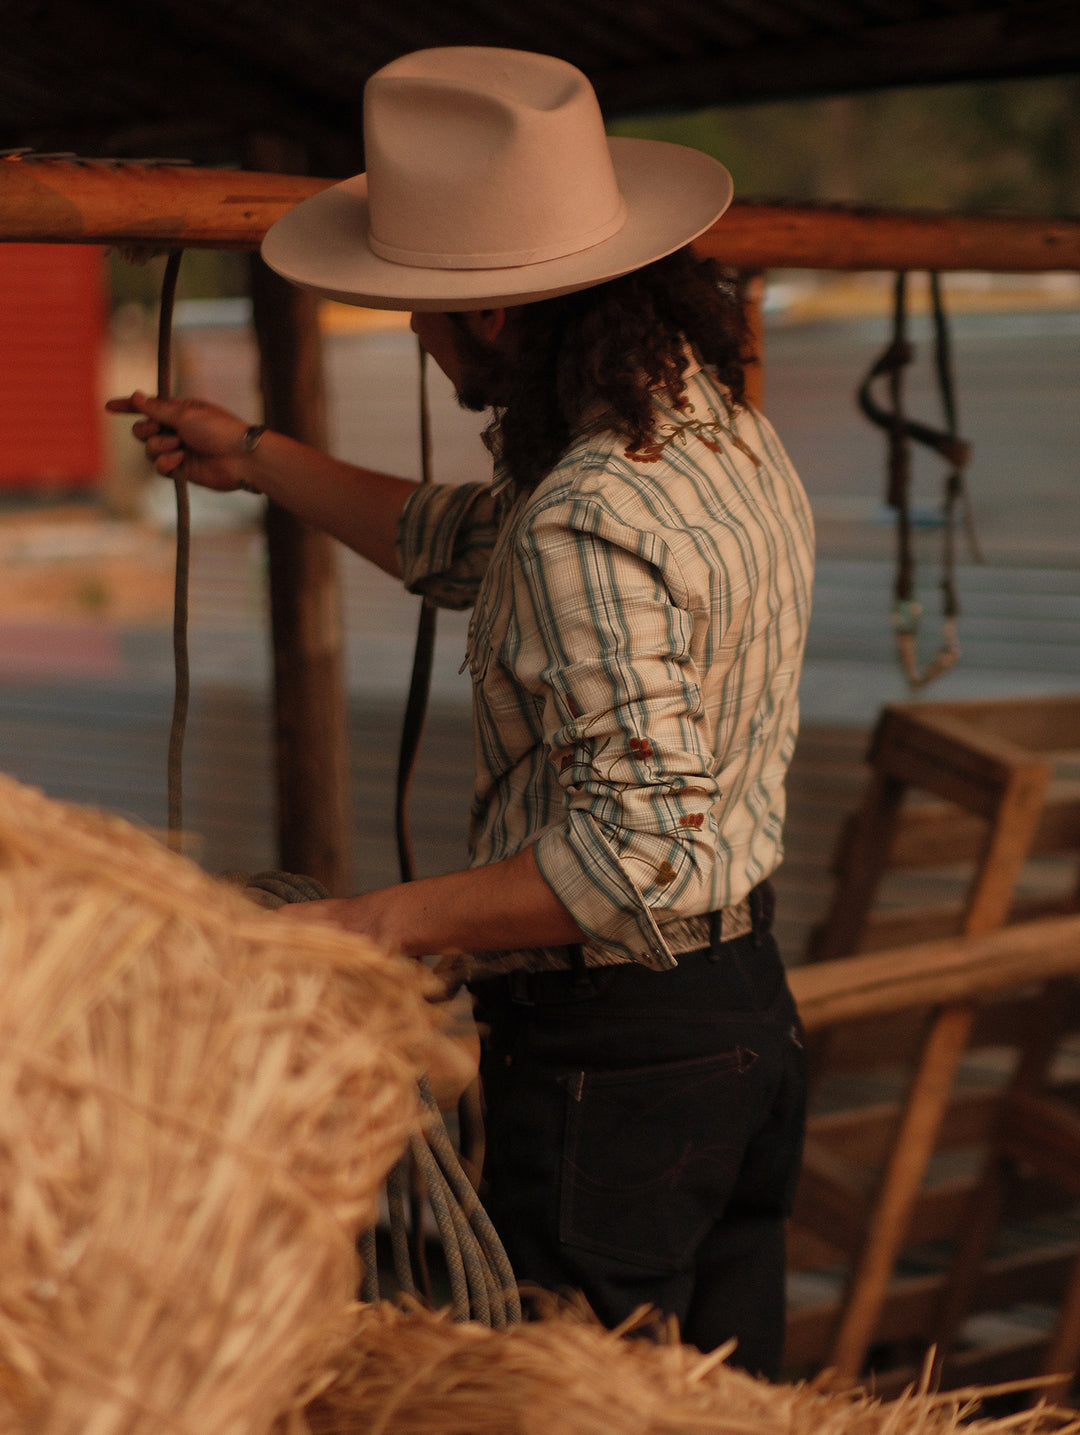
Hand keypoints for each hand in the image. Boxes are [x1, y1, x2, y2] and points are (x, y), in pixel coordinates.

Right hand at [105, 391, 257, 490]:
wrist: (239, 458)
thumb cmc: (217, 429)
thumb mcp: (184, 414)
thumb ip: (157, 409)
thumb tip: (136, 396)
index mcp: (178, 411)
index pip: (148, 407)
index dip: (128, 407)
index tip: (109, 406)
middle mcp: (176, 429)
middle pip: (142, 430)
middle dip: (146, 430)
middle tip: (160, 430)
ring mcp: (177, 450)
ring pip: (149, 449)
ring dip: (160, 447)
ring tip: (179, 447)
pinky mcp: (180, 470)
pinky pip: (159, 467)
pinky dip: (166, 463)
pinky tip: (180, 461)